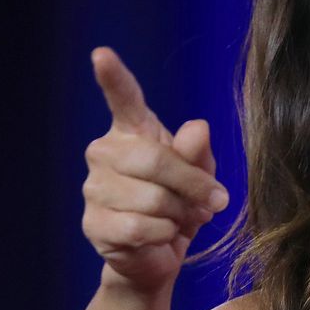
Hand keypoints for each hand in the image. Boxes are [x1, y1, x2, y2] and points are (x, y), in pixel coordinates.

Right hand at [81, 47, 228, 292]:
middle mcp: (105, 152)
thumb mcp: (200, 175)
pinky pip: (141, 228)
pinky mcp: (93, 223)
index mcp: (131, 131)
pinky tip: (160, 236)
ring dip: (178, 215)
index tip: (101, 54)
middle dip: (193, 185)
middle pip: (155, 160)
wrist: (158, 255)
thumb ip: (198, 153)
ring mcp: (94, 188)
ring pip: (152, 199)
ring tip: (177, 220)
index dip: (112, 76)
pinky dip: (163, 235)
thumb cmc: (179, 204)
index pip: (122, 98)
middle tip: (216, 201)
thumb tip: (197, 129)